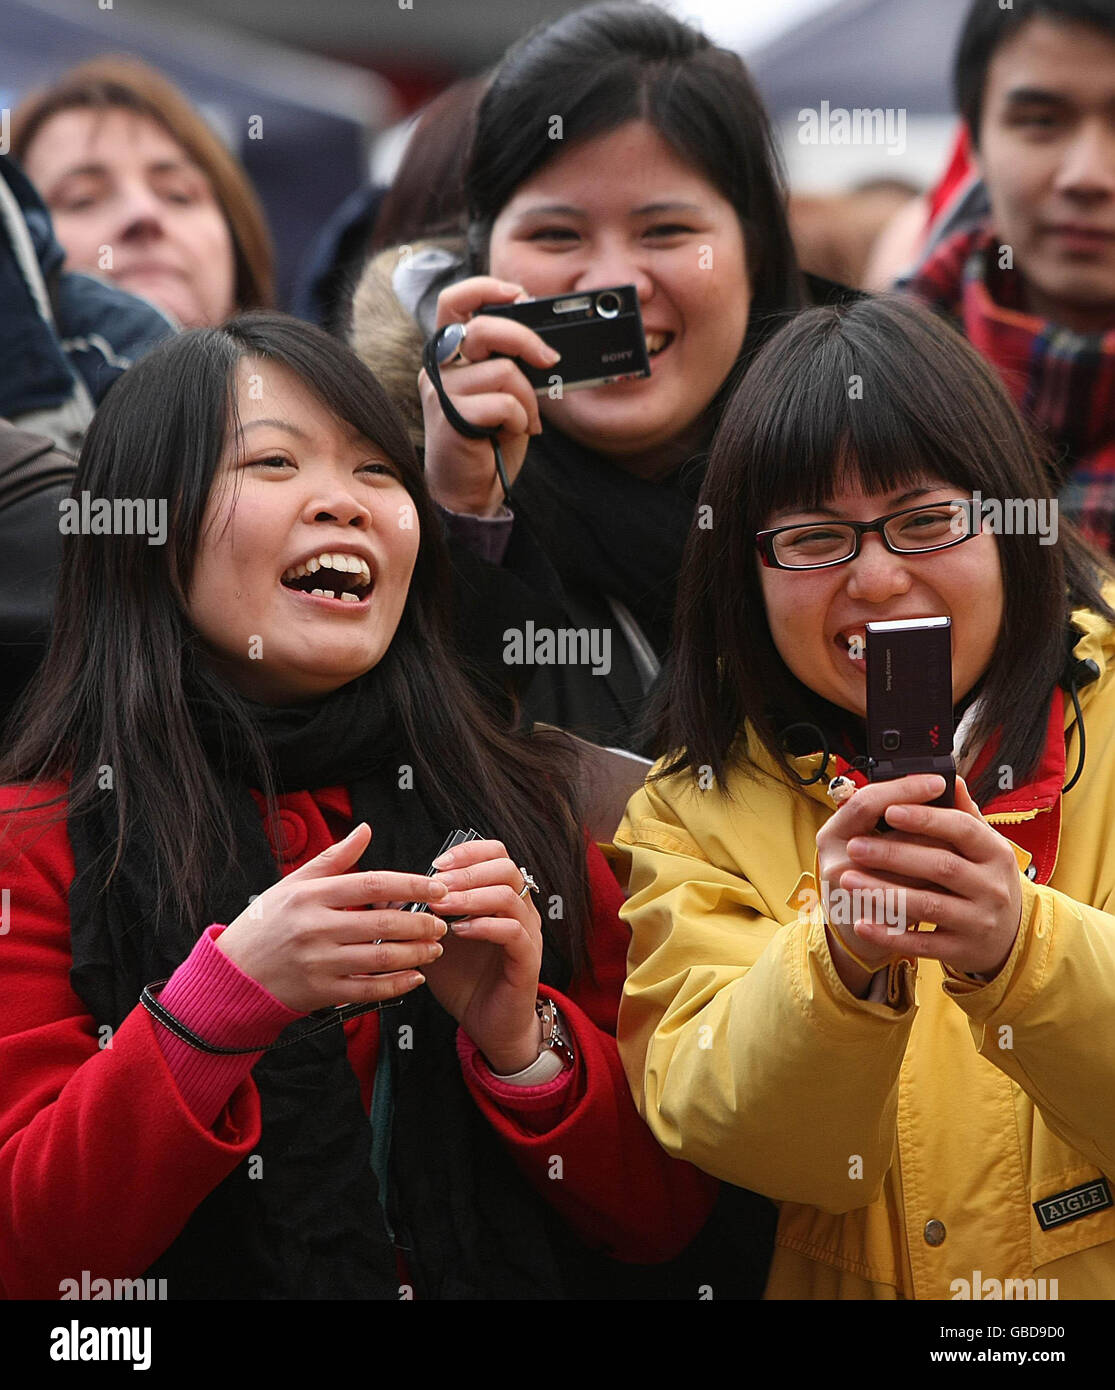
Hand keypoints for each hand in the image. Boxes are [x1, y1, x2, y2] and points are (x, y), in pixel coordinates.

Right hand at [216, 823, 448, 1012]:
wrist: (232, 974)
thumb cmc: (266, 924)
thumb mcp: (294, 884)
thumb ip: (334, 858)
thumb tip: (365, 829)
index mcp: (310, 895)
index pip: (372, 882)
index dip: (411, 884)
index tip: (438, 888)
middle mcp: (315, 927)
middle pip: (383, 922)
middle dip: (421, 923)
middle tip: (442, 924)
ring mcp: (318, 962)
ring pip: (381, 957)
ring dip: (417, 953)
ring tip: (435, 948)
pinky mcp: (320, 992)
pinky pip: (368, 989)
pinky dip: (398, 985)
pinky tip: (416, 976)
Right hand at [419, 276, 559, 515]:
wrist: (470, 490)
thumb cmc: (488, 439)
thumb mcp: (502, 391)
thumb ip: (508, 361)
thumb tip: (541, 341)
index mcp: (449, 354)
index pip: (455, 302)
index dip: (485, 288)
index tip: (519, 294)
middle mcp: (439, 367)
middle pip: (485, 327)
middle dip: (527, 340)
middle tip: (550, 359)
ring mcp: (441, 391)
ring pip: (505, 371)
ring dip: (528, 399)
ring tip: (525, 420)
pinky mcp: (451, 417)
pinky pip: (505, 404)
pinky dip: (521, 420)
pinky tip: (513, 434)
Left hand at [420, 837, 543, 1073]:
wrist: (488, 1025)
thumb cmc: (464, 980)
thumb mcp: (434, 941)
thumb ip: (419, 916)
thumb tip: (386, 894)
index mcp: (501, 898)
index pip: (497, 855)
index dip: (468, 852)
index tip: (437, 864)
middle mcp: (520, 910)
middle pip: (506, 868)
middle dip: (467, 872)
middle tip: (437, 886)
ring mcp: (528, 933)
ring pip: (509, 896)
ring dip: (471, 897)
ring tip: (443, 908)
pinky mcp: (529, 959)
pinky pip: (513, 932)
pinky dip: (484, 926)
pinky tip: (460, 932)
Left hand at [816, 775, 1022, 984]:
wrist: (1010, 939)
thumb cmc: (985, 881)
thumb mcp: (985, 848)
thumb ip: (965, 815)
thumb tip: (950, 777)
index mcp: (995, 853)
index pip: (962, 829)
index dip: (926, 819)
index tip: (889, 810)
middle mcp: (992, 887)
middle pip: (940, 865)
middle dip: (893, 854)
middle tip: (854, 846)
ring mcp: (978, 921)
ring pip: (927, 904)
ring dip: (884, 892)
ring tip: (848, 880)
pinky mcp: (962, 950)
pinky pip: (922, 944)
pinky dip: (891, 934)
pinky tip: (863, 922)